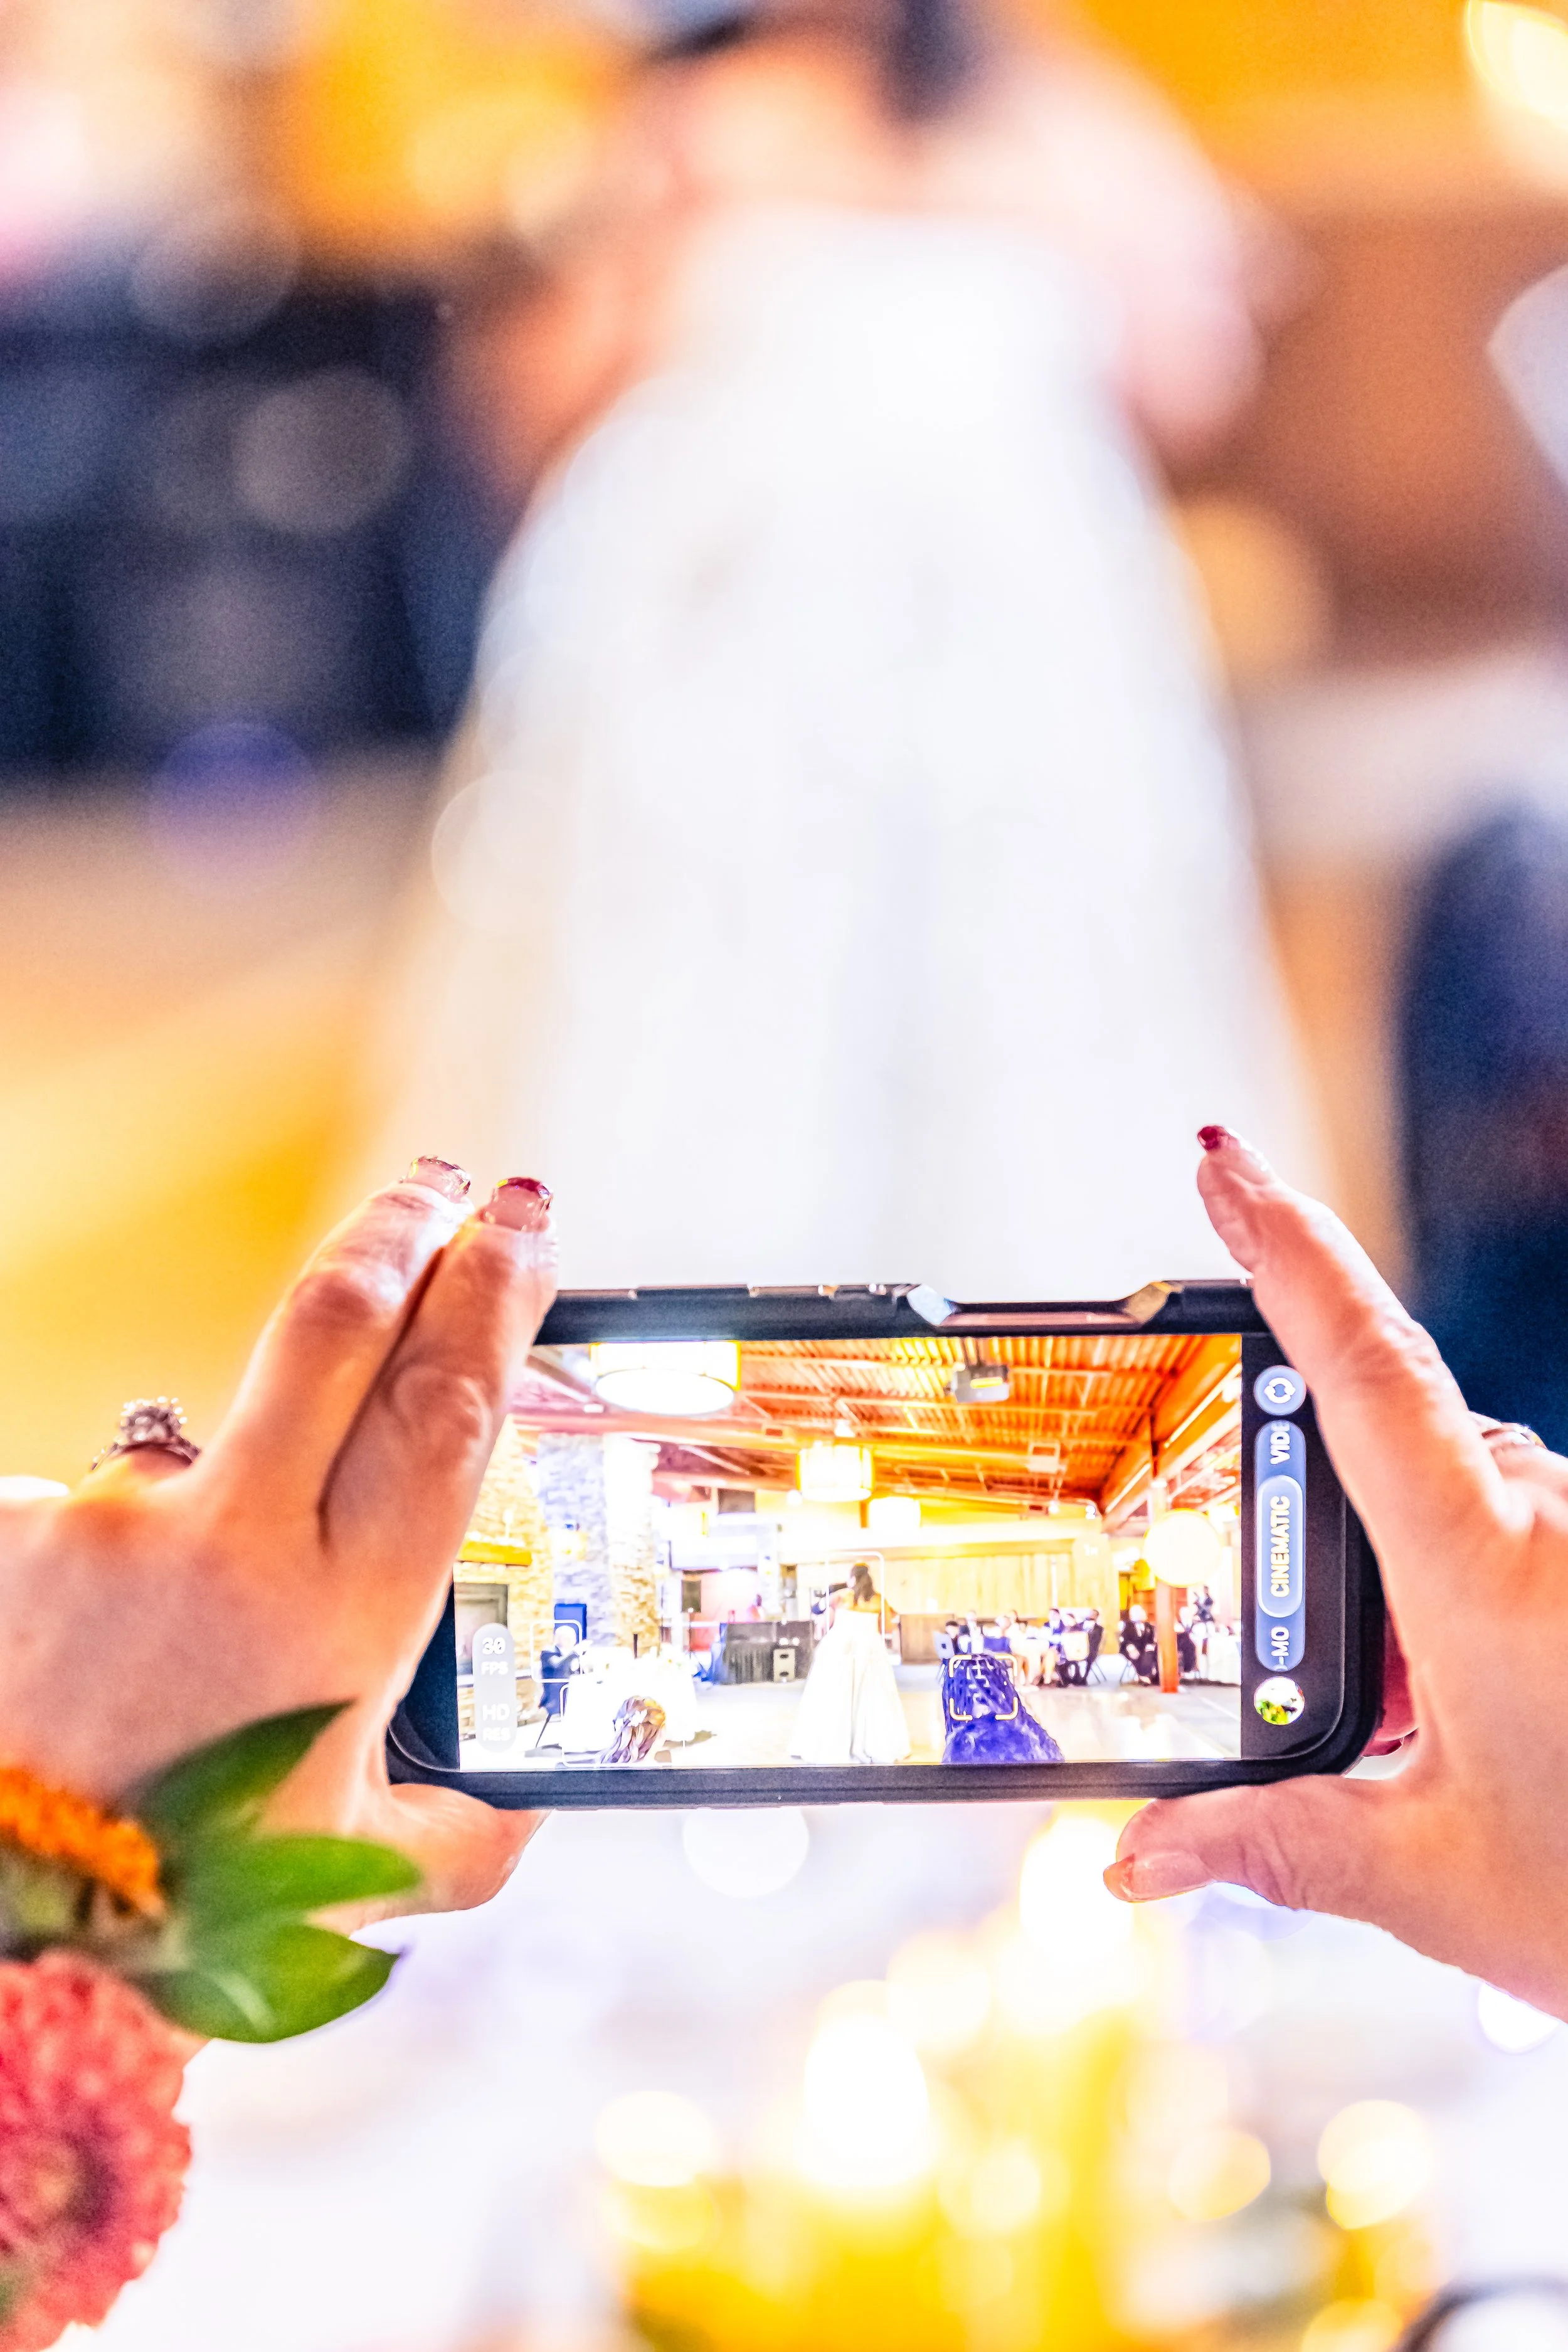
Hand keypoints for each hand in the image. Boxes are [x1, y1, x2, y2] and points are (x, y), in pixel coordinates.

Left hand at [0, 1161, 557, 1915]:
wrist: (9, 1944)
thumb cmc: (187, 1916)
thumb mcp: (360, 1878)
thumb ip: (465, 1833)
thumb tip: (525, 1803)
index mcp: (340, 1621)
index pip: (443, 1406)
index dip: (493, 1296)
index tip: (523, 1229)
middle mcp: (232, 1550)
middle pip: (338, 1322)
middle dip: (406, 1229)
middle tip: (450, 1189)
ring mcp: (113, 1527)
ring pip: (212, 1425)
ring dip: (238, 1460)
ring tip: (212, 1596)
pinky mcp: (17, 1528)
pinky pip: (107, 1507)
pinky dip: (128, 1554)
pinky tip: (111, 1646)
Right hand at [1106, 1127, 1567, 2021]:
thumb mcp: (1430, 1877)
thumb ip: (1273, 1845)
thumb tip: (1139, 1854)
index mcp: (1480, 1569)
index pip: (1360, 1364)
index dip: (1283, 1249)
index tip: (1223, 1167)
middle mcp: (1546, 1522)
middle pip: (1395, 1428)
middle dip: (1329, 1502)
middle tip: (1349, 1656)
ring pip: (1461, 1486)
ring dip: (1411, 1571)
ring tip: (1433, 1727)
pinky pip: (1515, 1524)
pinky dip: (1467, 1589)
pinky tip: (1478, 1702)